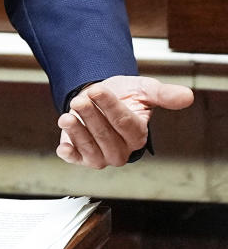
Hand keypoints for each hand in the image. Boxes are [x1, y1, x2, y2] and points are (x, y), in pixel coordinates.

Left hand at [56, 75, 193, 168]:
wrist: (98, 97)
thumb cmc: (123, 95)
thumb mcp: (143, 89)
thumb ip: (163, 94)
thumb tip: (187, 96)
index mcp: (137, 135)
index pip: (124, 123)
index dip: (110, 106)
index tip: (97, 90)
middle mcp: (121, 150)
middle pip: (105, 136)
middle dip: (91, 117)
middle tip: (79, 100)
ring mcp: (102, 156)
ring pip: (91, 149)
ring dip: (77, 133)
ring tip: (66, 117)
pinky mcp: (82, 157)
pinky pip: (75, 159)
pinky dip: (69, 154)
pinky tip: (63, 146)